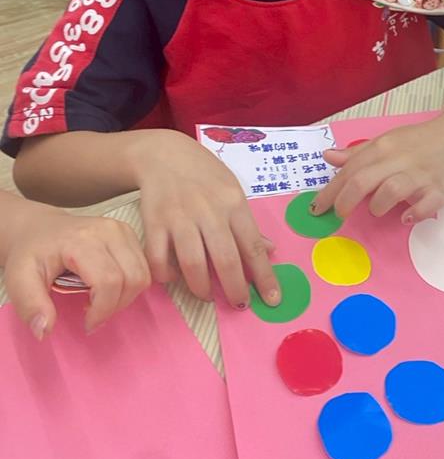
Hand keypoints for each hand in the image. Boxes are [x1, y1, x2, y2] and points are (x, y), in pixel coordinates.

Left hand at [3, 205, 150, 337]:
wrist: (39, 228)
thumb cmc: (30, 253)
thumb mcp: (18, 279)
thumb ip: (30, 305)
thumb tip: (45, 331)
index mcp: (82, 241)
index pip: (109, 281)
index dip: (102, 310)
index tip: (87, 324)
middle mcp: (109, 231)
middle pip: (132, 279)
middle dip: (116, 306)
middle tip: (93, 314)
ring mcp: (122, 230)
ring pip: (143, 274)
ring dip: (126, 297)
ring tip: (100, 301)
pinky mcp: (129, 234)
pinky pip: (143, 267)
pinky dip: (131, 285)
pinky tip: (109, 287)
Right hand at [135, 131, 279, 309]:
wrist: (164, 154)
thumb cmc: (205, 174)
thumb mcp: (233, 190)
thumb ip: (248, 223)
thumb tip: (270, 250)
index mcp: (233, 203)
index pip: (253, 246)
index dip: (264, 276)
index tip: (272, 299)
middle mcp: (209, 211)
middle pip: (225, 260)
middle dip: (235, 289)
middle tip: (239, 304)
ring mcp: (180, 217)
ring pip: (193, 264)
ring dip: (202, 288)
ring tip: (208, 295)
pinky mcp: (154, 223)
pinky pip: (159, 259)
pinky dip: (166, 275)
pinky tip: (174, 278)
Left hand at [311, 115, 443, 223]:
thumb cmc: (420, 139)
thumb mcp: (387, 140)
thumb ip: (358, 152)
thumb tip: (328, 157)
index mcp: (383, 146)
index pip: (349, 170)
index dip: (329, 191)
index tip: (317, 207)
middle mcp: (399, 159)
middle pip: (362, 181)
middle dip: (344, 202)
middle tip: (340, 214)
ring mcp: (421, 174)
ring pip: (390, 191)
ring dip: (377, 206)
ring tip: (377, 210)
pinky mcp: (441, 189)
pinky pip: (425, 205)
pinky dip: (413, 214)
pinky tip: (406, 217)